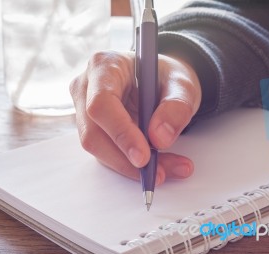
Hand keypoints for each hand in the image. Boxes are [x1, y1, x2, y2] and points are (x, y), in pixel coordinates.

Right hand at [70, 51, 201, 184]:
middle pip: (93, 132)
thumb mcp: (183, 85)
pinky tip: (157, 166)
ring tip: (167, 169)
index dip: (120, 133)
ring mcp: (85, 110)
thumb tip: (160, 138)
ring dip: (131, 167)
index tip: (144, 157)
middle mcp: (87, 87)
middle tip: (158, 173)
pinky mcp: (94, 129)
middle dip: (126, 159)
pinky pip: (107, 154)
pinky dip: (131, 165)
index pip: (101, 104)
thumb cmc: (167, 77)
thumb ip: (177, 107)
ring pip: (98, 148)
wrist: (163, 81)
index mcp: (105, 66)